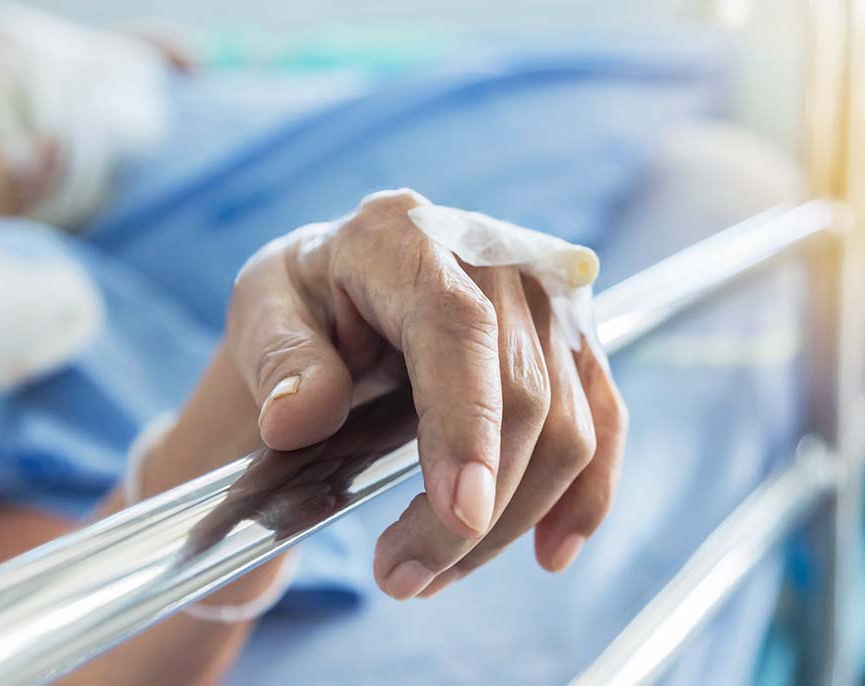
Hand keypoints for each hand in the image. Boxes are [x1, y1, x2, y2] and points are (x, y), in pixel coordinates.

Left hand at [226, 191, 627, 598]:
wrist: (342, 293)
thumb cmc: (303, 303)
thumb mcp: (261, 312)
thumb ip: (280, 359)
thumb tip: (299, 416)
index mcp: (403, 235)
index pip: (456, 327)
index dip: (466, 423)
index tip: (461, 513)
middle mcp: (493, 254)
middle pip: (522, 392)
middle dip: (472, 512)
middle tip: (401, 577)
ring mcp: (543, 298)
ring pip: (566, 426)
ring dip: (509, 522)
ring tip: (430, 573)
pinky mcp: (571, 342)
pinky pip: (603, 422)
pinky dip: (583, 496)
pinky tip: (550, 551)